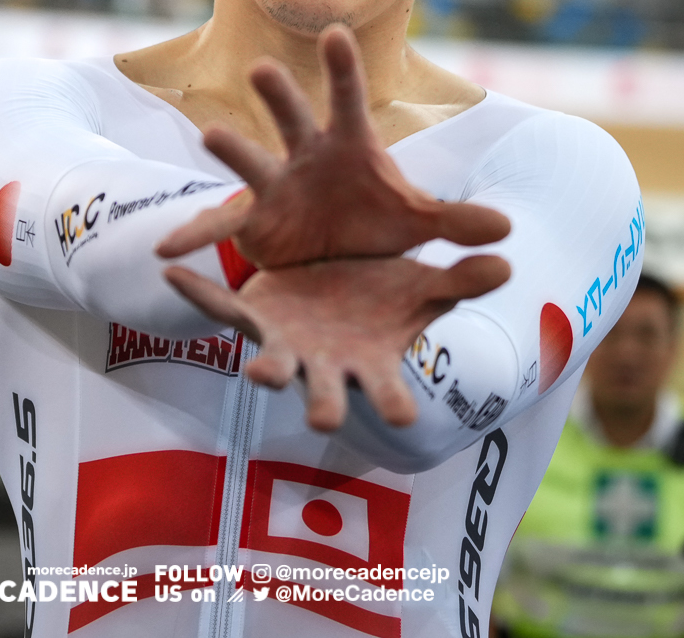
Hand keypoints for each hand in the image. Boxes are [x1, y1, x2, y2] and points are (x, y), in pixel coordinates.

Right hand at [156, 26, 509, 266]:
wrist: (332, 254)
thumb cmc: (371, 221)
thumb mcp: (416, 223)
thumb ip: (455, 222)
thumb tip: (508, 229)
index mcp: (348, 144)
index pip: (349, 99)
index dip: (341, 68)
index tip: (335, 34)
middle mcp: (304, 154)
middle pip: (291, 118)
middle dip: (278, 95)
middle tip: (262, 68)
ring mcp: (272, 185)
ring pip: (249, 163)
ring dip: (231, 150)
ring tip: (213, 137)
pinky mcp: (251, 222)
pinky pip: (219, 227)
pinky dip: (193, 238)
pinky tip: (166, 250)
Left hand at [166, 253, 508, 429]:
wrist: (340, 277)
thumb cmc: (383, 294)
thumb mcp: (422, 283)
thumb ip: (460, 277)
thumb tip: (509, 263)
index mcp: (370, 360)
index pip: (387, 392)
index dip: (393, 404)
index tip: (403, 421)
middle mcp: (326, 363)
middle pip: (325, 393)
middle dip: (325, 405)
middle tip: (325, 418)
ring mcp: (286, 345)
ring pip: (271, 362)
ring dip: (263, 367)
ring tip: (257, 369)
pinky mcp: (253, 316)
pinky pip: (221, 309)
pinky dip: (199, 295)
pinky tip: (174, 276)